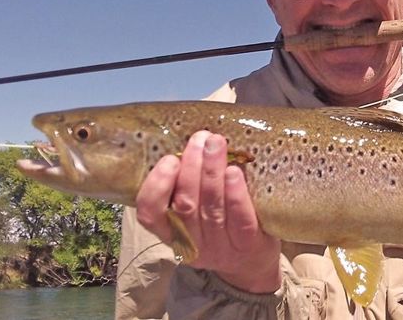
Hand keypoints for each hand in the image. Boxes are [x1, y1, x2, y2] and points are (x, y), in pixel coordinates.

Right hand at [135, 130, 281, 292]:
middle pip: (186, 205)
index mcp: (171, 233)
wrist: (252, 264)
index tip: (169, 159)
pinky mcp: (247, 245)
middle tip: (201, 138)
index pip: (150, 215)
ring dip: (212, 173)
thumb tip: (191, 139)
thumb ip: (186, 185)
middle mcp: (192, 243)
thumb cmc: (220, 226)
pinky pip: (239, 220)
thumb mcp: (194, 213)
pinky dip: (235, 195)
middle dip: (191, 167)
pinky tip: (234, 172)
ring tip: (217, 144)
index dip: (156, 187)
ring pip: (211, 208)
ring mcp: (220, 247)